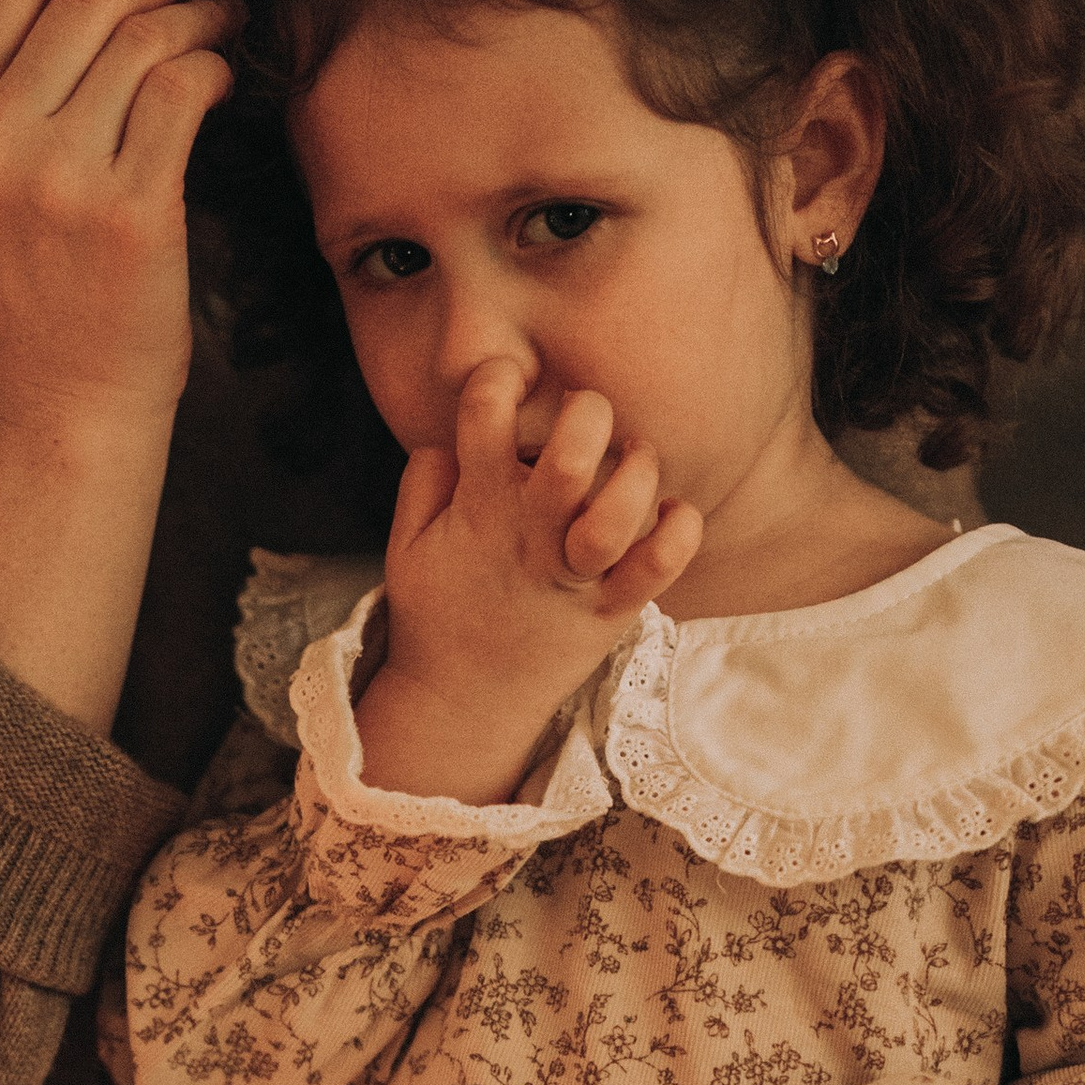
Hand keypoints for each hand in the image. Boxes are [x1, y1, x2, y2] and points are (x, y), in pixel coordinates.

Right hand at [0, 0, 241, 438]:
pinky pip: (182, 93)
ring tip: (226, 11)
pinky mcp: (128, 213)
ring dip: (200, 6)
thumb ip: (23, 80)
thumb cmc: (43, 290)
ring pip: (143, 35)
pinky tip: (225, 72)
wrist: (63, 407)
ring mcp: (57, 177)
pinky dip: (214, 65)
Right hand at [359, 369, 703, 805]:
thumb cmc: (439, 612)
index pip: (485, 411)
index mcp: (477, 509)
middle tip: (588, 422)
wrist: (462, 706)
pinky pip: (660, 567)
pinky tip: (672, 513)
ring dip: (637, 469)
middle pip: (572, 455)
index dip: (497, 378)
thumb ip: (424, 480)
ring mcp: (573, 577)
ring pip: (621, 508)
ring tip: (631, 463)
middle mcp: (530, 537)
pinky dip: (679, 531)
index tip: (507, 389)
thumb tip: (457, 431)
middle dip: (588, 414)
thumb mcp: (405, 545)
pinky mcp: (610, 613)